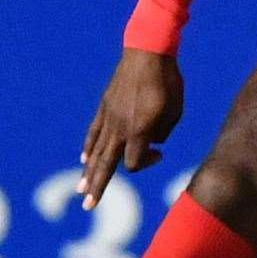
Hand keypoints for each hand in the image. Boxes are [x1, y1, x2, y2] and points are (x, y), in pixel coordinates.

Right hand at [78, 49, 183, 209]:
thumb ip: (164, 131)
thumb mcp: (175, 110)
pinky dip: (89, 146)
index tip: (160, 154)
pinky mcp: (104, 106)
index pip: (135, 163)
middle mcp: (120, 127)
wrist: (148, 52)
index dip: (147, 164)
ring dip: (89, 171)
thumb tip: (152, 141)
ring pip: (96, 150)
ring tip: (81, 189)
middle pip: (106, 164)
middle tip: (87, 205)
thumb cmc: (168, 81)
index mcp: (139, 130)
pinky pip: (94, 131)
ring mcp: (108, 116)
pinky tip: (84, 157)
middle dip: (97, 186)